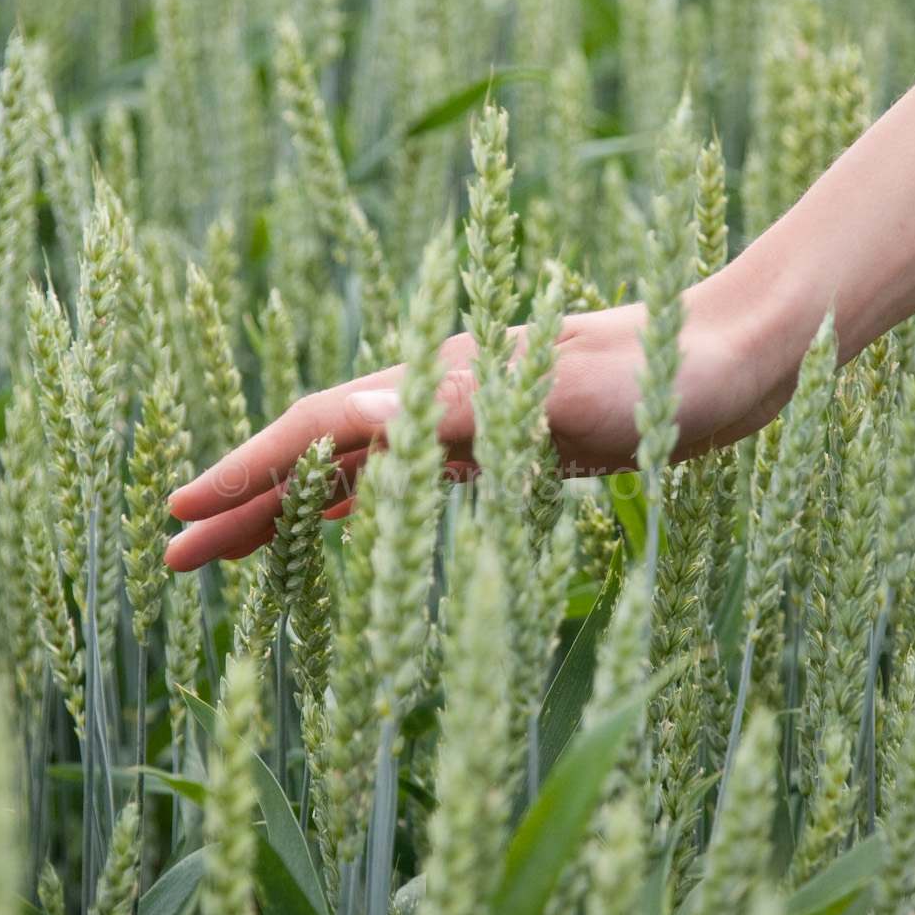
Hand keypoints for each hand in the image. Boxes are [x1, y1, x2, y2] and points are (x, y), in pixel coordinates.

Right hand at [163, 287, 809, 569]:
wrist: (741, 356)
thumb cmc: (666, 381)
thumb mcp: (565, 399)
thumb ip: (462, 412)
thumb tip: (352, 426)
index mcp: (440, 383)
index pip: (316, 432)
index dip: (246, 476)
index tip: (180, 519)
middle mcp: (442, 394)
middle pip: (319, 451)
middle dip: (246, 502)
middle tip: (174, 557)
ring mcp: (472, 416)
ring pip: (355, 467)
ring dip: (290, 507)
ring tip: (229, 551)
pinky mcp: (509, 438)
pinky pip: (406, 475)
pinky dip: (356, 503)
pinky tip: (340, 528)